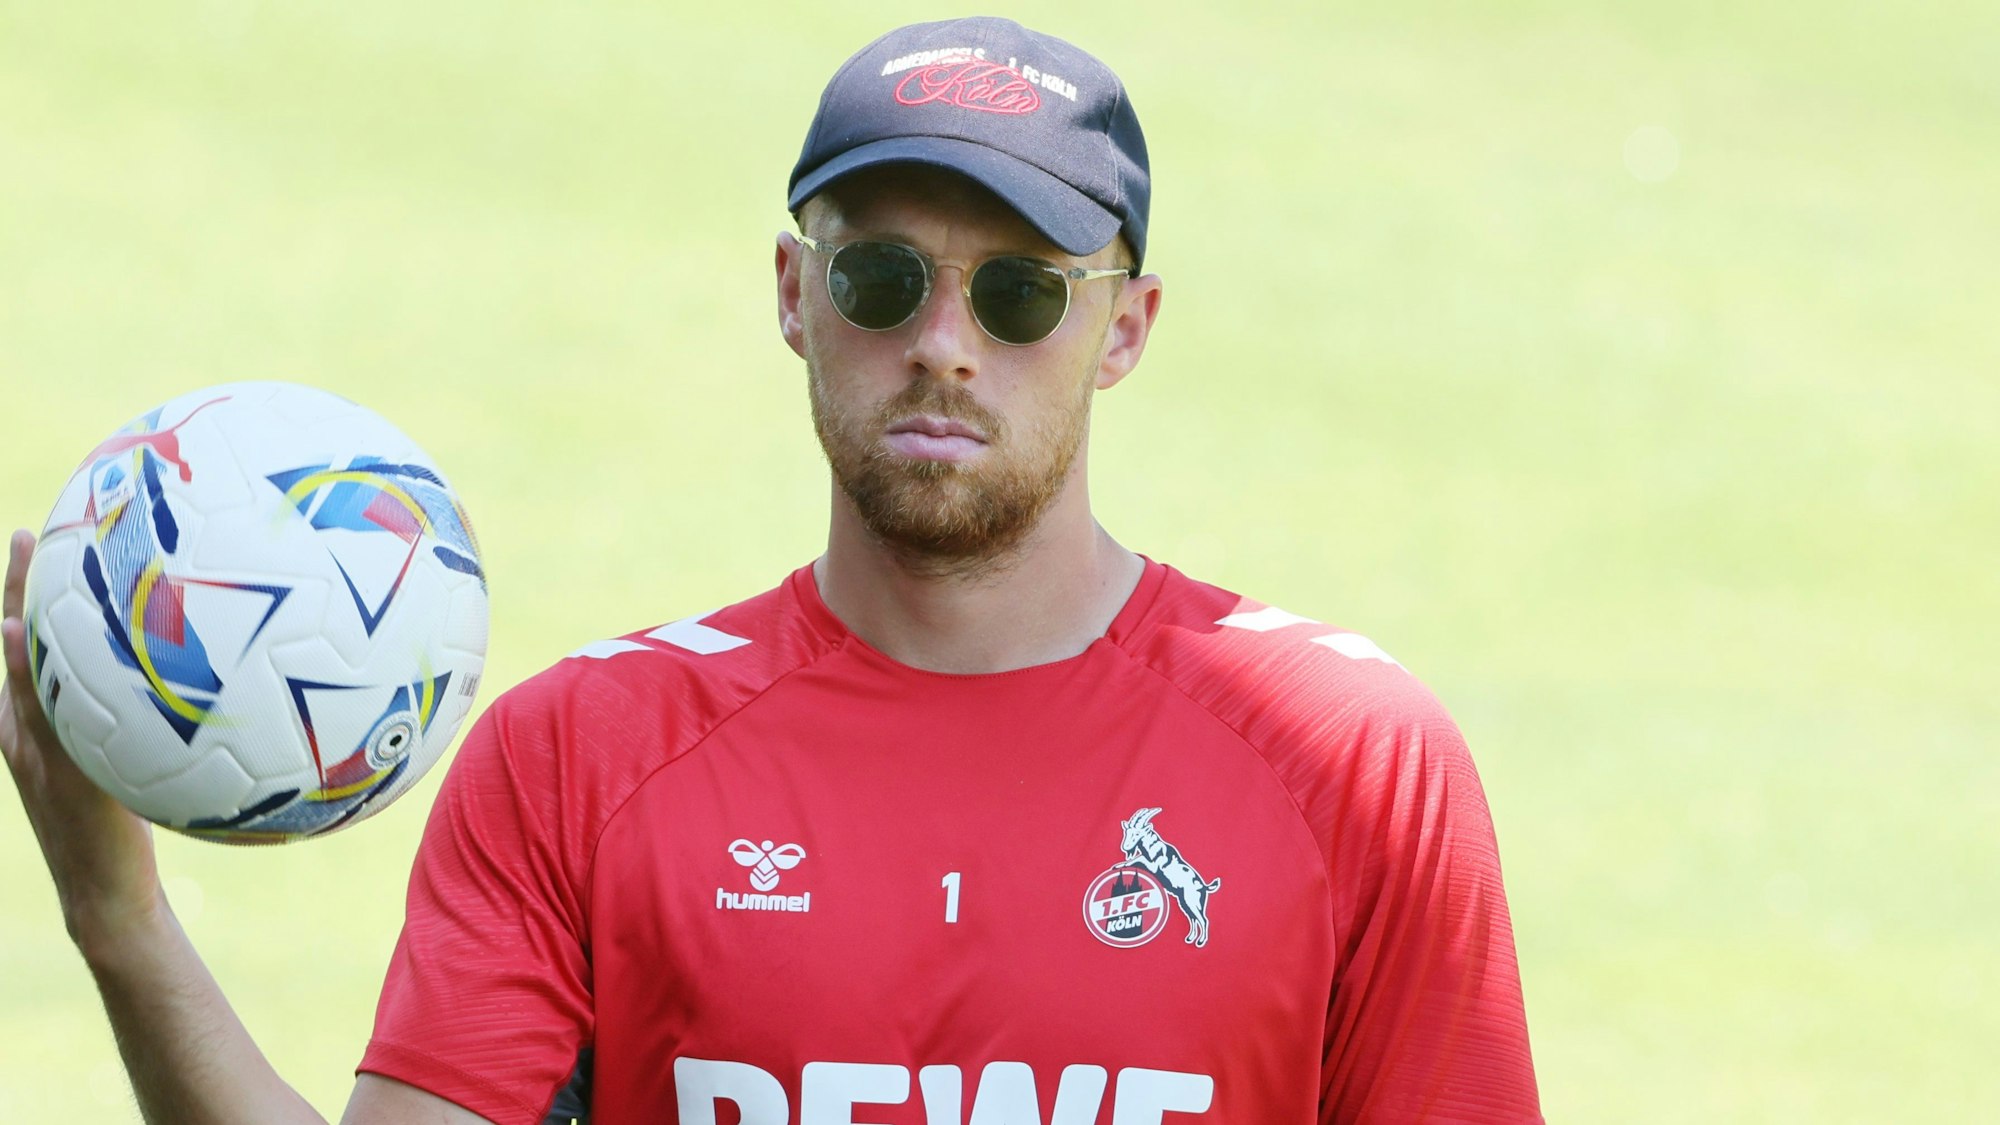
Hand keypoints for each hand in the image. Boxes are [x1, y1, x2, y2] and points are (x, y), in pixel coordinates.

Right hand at [0, 528, 164, 957]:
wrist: (105, 898)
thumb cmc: (121, 834)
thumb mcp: (127, 770)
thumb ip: (135, 731)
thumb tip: (184, 687)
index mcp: (39, 731)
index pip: (29, 653)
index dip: (30, 601)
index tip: (39, 542)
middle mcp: (28, 735)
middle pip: (18, 651)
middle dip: (21, 591)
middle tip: (27, 533)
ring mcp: (42, 756)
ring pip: (26, 680)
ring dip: (27, 626)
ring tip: (32, 566)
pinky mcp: (67, 781)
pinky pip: (61, 728)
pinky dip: (54, 692)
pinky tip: (59, 655)